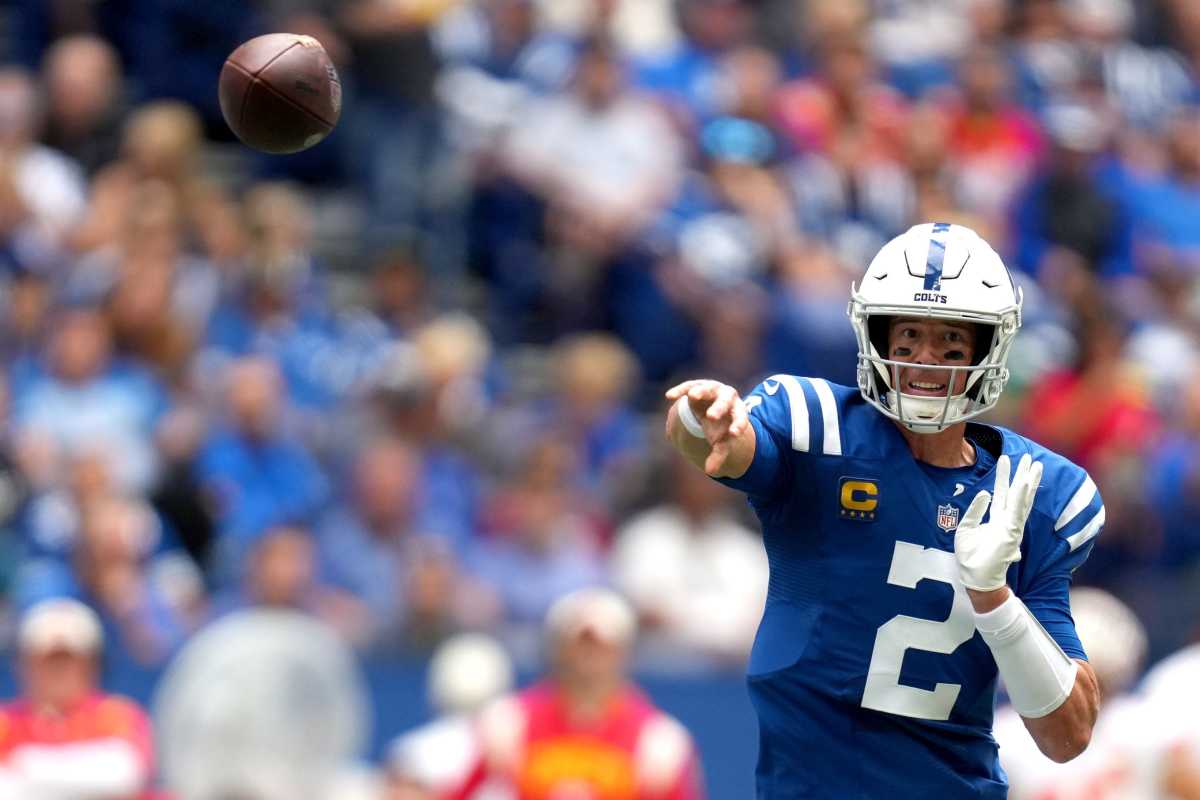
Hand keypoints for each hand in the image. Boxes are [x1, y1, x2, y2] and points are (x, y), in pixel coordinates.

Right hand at [665, 379, 748, 475]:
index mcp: (737, 411)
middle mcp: (727, 397)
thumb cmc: (719, 427)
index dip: (738, 425)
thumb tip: (711, 471)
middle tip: (711, 416)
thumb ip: (718, 455)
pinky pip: (689, 386)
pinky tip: (669, 396)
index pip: (741, 417)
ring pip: (708, 389)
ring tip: (692, 396)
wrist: (712, 406)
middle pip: (725, 401)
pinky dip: (680, 390)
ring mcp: (712, 389)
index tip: (733, 434)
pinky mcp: (697, 385)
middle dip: (719, 408)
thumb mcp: (722, 440)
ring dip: (700, 392)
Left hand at [954, 454, 1042, 591]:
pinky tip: (1025, 482)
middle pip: (1017, 493)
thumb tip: (985, 492)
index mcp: (996, 520)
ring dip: (1028, 481)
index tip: (1006, 458)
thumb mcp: (966, 528)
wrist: (976, 578)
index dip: (1004, 476)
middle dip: (1022, 474)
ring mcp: (1012, 526)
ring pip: (1022, 499)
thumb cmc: (971, 558)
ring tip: (1034, 464)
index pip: (1002, 493)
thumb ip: (975, 510)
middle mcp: (1007, 521)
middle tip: (1029, 457)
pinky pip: (1018, 511)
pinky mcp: (1012, 532)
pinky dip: (1022, 496)